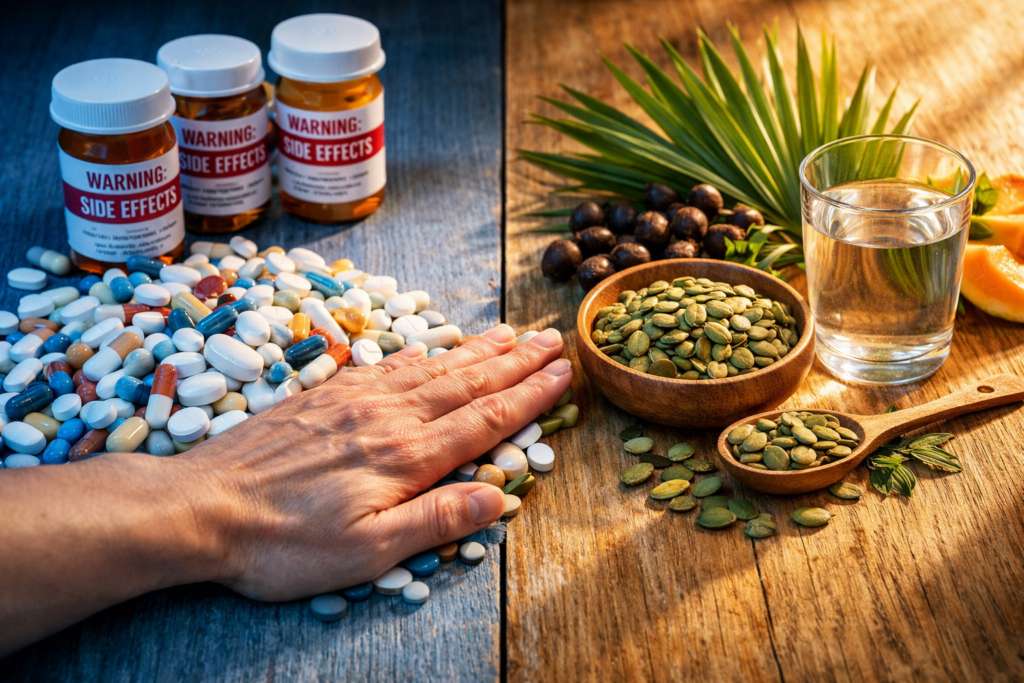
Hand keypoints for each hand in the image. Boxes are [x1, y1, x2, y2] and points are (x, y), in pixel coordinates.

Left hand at [184, 323, 570, 599]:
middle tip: (552, 338)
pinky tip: (431, 346)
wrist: (202, 506)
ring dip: (476, 350)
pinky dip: (420, 352)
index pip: (485, 419)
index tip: (564, 372)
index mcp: (406, 457)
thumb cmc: (283, 543)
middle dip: (515, 361)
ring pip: (431, 367)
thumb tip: (498, 497)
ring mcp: (354, 400)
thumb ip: (434, 521)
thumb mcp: (365, 552)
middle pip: (467, 383)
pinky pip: (387, 365)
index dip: (530, 395)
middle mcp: (387, 417)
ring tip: (509, 332)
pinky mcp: (325, 395)